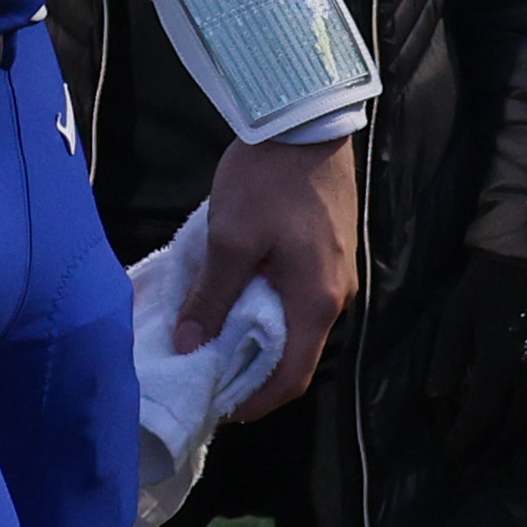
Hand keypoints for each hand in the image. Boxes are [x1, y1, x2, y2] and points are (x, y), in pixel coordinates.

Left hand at [186, 135, 357, 420]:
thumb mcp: (229, 240)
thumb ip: (211, 296)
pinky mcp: (328, 247)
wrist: (304, 120)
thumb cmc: (268, 182)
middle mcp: (336, 295)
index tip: (221, 407)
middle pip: (296, 352)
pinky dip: (266, 304)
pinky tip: (235, 293)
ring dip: (257, 333)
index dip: (257, 400)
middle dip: (252, 368)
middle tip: (208, 370)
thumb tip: (191, 345)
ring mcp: (336, 271)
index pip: (292, 376)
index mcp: (316, 302)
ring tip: (214, 332)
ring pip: (295, 321)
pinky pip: (297, 293)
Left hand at [422, 252, 526, 462]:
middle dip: (484, 451)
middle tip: (463, 463)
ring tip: (487, 458)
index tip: (448, 453)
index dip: (464, 439)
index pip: (481, 416)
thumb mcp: (456, 316)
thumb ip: (447, 360)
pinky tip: (518, 440)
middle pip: (507, 430)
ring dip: (508, 448)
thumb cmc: (486, 286)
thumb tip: (436, 400)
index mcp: (500, 362)